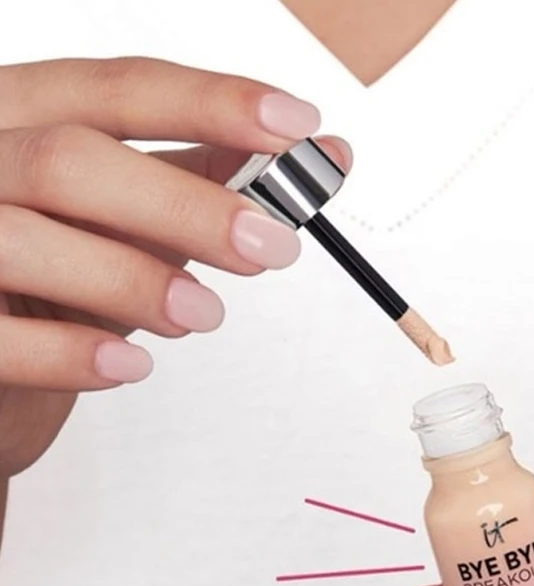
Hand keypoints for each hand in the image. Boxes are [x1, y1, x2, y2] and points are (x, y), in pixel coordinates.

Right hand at [0, 57, 350, 477]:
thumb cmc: (62, 276)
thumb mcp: (132, 218)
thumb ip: (213, 182)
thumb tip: (323, 155)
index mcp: (22, 118)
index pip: (114, 90)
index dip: (209, 104)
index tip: (294, 126)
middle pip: (69, 161)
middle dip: (186, 206)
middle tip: (270, 246)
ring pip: (27, 239)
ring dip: (136, 281)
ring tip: (204, 314)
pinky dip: (73, 353)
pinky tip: (129, 366)